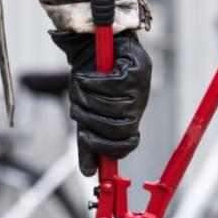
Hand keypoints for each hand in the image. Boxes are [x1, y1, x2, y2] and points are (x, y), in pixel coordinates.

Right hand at [52, 31, 151, 175]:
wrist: (91, 44)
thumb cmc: (89, 80)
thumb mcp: (85, 113)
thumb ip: (87, 141)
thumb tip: (88, 173)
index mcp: (128, 119)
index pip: (127, 144)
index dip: (108, 148)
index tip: (87, 138)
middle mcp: (138, 105)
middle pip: (119, 128)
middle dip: (93, 121)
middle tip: (77, 109)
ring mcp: (141, 88)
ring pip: (114, 107)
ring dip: (90, 98)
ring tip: (80, 87)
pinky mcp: (137, 69)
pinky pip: (113, 85)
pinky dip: (94, 81)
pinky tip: (87, 75)